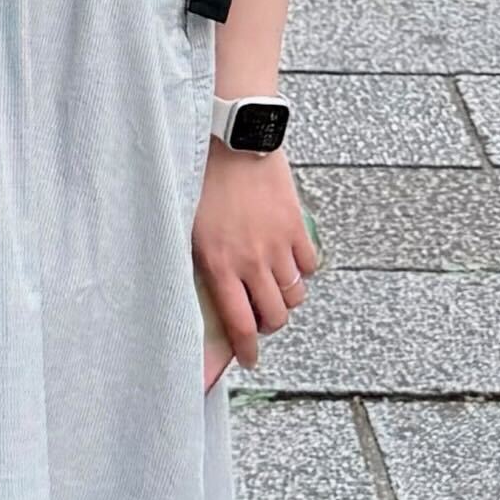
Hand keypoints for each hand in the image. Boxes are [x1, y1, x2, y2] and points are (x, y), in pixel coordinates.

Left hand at [193, 141, 317, 383]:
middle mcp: (252, 262)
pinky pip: (310, 266)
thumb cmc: (203, 180)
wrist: (232, 141)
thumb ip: (202, 264)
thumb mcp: (189, 229)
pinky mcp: (296, 227)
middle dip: (270, 325)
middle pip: (275, 316)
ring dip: (286, 299)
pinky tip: (290, 261)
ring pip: (295, 295)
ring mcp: (278, 245)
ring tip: (275, 289)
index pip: (240, 325)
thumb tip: (208, 293)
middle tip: (261, 317)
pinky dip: (303, 271)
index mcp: (220, 266)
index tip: (250, 358)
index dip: (248, 349)